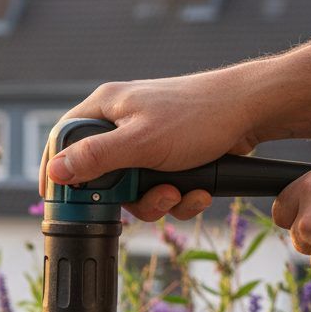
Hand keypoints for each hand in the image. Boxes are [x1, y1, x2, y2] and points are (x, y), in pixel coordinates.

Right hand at [39, 70, 265, 221]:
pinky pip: (158, 188)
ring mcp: (146, 141)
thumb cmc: (199, 115)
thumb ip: (95, 157)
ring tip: (178, 194)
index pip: (63, 139)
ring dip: (156, 202)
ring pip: (131, 189)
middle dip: (126, 198)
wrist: (255, 111)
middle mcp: (122, 123)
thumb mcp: (141, 142)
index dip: (58, 171)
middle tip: (145, 196)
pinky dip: (177, 198)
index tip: (58, 200)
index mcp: (106, 109)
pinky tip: (195, 191)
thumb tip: (54, 171)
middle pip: (99, 176)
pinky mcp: (168, 157)